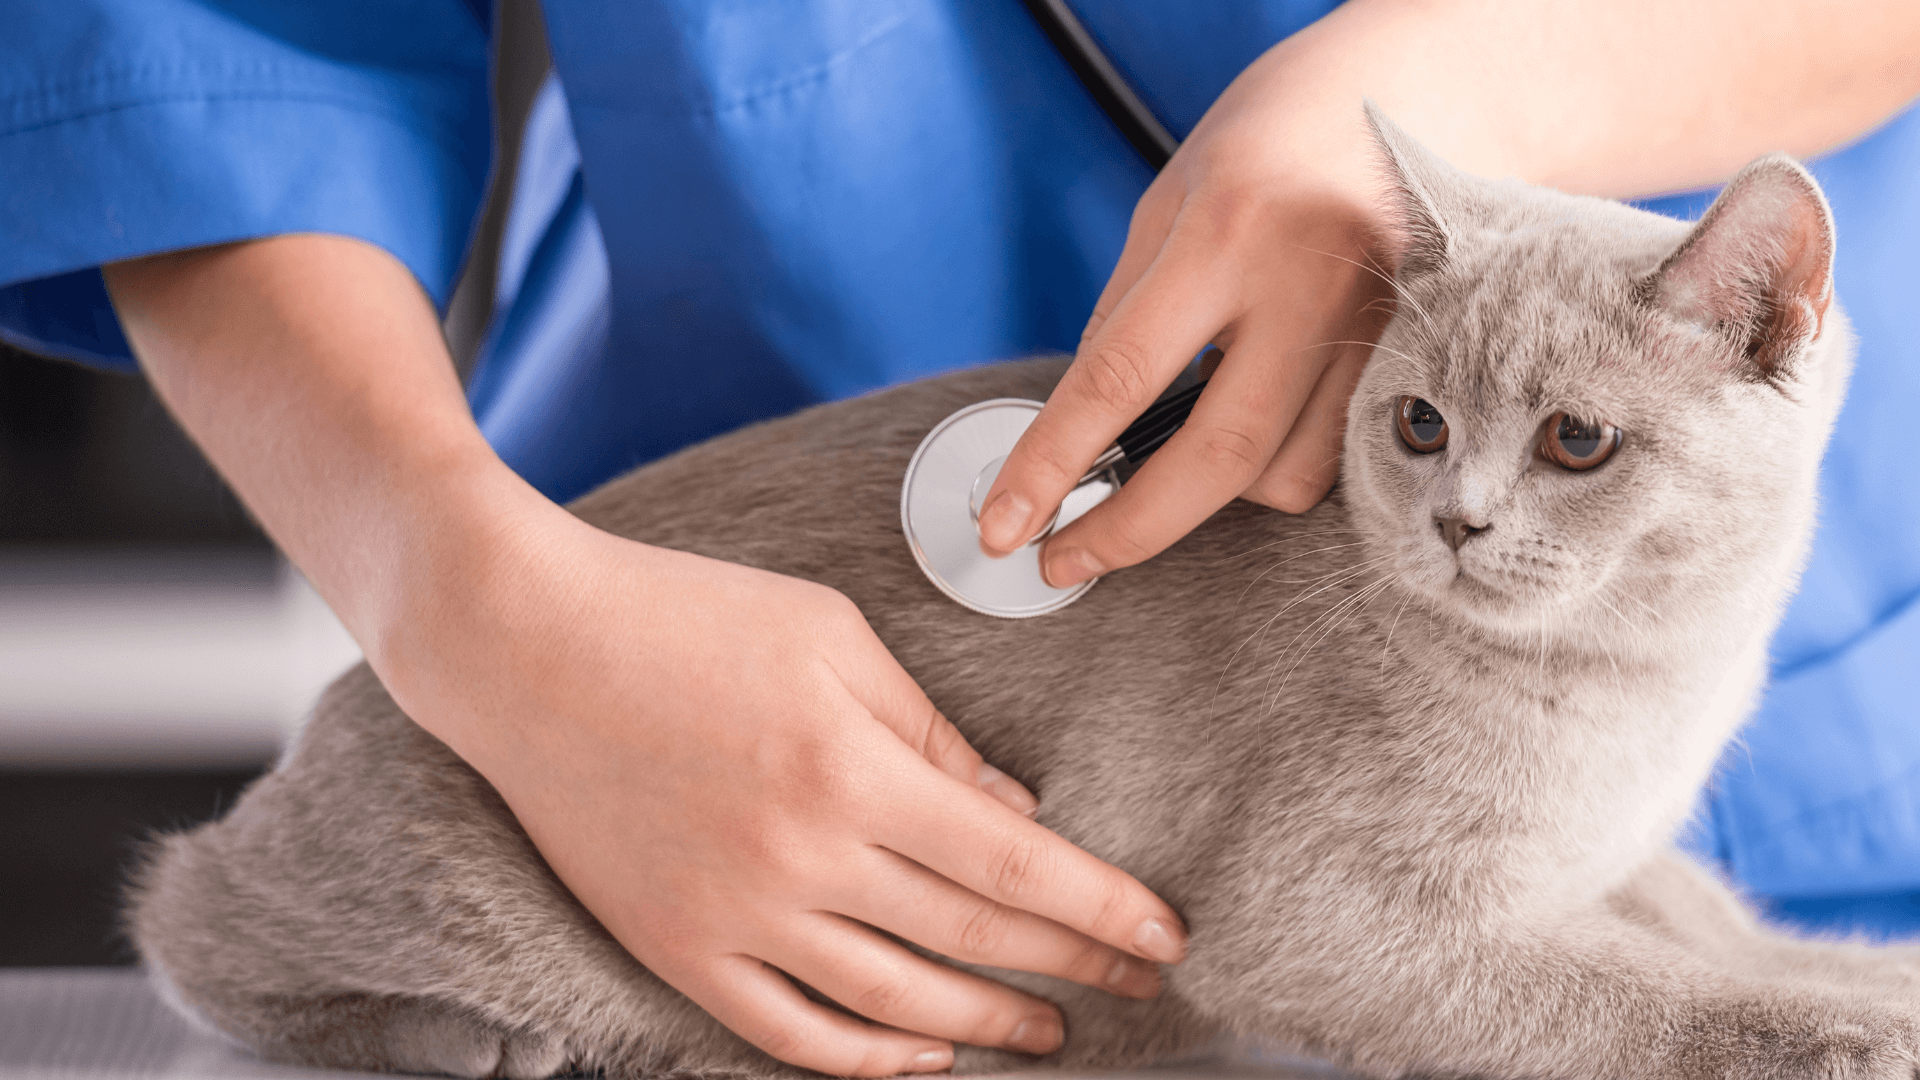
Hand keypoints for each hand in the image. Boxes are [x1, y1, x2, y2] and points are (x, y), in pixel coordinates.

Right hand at [388, 509, 1185, 1077]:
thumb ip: (930, 732)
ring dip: (986, 1027)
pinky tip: (924, 1057)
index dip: (1101, 908)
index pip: (1012, 865)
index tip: (1166, 936)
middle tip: (1140, 983)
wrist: (523, 647)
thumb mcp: (832, 638)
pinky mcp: (674, 947)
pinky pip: (786, 1031)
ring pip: (891, 1004)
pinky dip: (865, 1059)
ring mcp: (731, 915)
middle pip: (969, 940)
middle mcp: (798, 858)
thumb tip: (1011, 816)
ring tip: (1050, 1032)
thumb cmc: (687, 614)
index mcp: (848, 768)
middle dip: (1072, 966)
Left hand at [977, 0, 1919, 588]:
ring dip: (1216, 493)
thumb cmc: (1289, 127)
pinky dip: (1280, 465)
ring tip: (1179, 456)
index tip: (1002, 528)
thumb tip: (1084, 425)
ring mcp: (1383, 329)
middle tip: (1065, 561)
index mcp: (1232, 226)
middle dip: (1129, 531)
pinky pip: (1337, 459)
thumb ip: (1131, 307)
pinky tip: (1256, 426)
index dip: (1051, 464)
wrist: (1441, 82)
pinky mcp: (1424, 361)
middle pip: (1219, 457)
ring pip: (1289, 476)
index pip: (1122, 375)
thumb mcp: (1178, 191)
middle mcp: (1316, 282)